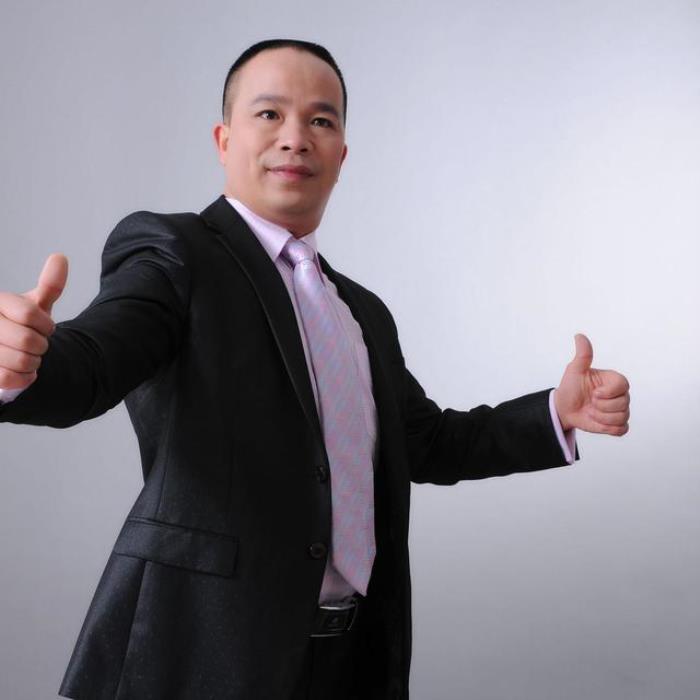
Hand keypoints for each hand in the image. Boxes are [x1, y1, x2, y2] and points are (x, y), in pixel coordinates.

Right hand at [0, 253, 68, 389]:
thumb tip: (60, 257)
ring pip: (19, 360)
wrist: (2, 352)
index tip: (45, 328)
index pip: (29, 314)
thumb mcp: (33, 305)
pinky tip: (23, 372)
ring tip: (28, 358)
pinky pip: (8, 378)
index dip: (46, 326)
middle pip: (26, 340)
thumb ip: (48, 286)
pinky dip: (24, 378)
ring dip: (33, 363)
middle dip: (41, 347)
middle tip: (36, 346)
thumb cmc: (18, 327)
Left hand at [553, 333, 629, 434]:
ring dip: (601, 417)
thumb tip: (580, 336)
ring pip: (621, 417)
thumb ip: (582, 355)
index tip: (593, 392)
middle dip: (600, 406)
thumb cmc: (570, 387)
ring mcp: (620, 410)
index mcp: (613, 380)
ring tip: (591, 411)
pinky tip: (597, 421)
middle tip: (589, 402)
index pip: (623, 385)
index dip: (607, 392)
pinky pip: (622, 429)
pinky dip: (607, 428)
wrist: (564, 408)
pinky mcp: (617, 424)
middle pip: (623, 404)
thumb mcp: (575, 370)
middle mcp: (620, 395)